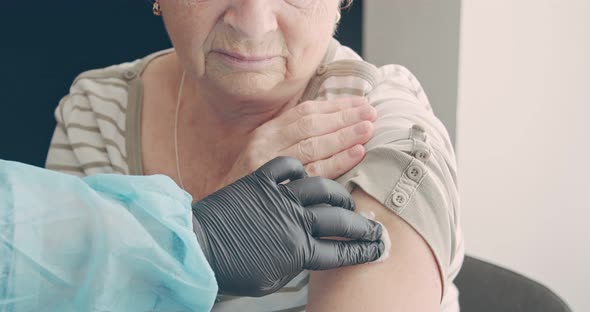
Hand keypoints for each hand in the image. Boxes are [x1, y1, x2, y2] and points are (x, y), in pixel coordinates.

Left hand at [192, 157, 383, 296]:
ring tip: (344, 197)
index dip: (364, 250)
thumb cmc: (232, 268)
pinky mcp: (260, 179)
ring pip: (322, 185)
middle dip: (361, 223)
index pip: (342, 251)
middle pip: (340, 219)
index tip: (378, 247)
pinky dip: (300, 166)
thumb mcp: (271, 278)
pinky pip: (289, 164)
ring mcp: (278, 196)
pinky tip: (305, 172)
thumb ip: (297, 262)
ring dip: (338, 191)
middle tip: (370, 224)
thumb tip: (311, 250)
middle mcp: (294, 221)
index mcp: (299, 251)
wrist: (197, 246)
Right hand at [218, 97, 376, 188]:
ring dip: (345, 135)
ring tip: (369, 128)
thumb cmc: (251, 185)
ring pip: (314, 144)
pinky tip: (357, 152)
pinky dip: (338, 160)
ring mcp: (271, 166)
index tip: (359, 102)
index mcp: (265, 132)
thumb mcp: (264, 154)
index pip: (304, 112)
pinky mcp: (278, 188)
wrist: (223, 217)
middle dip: (344, 116)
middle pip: (312, 124)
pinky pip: (314, 171)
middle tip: (371, 112)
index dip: (335, 105)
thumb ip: (290, 139)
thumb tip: (331, 124)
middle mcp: (266, 145)